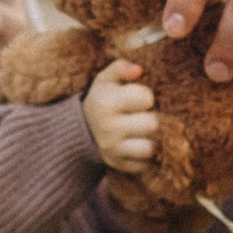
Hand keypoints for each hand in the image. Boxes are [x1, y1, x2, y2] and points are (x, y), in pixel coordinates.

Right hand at [83, 57, 161, 174]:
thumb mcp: (106, 79)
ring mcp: (113, 149)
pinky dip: (145, 156)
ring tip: (145, 130)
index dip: (146, 96)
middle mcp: (109, 128)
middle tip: (144, 115)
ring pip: (149, 148)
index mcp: (106, 103)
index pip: (145, 97)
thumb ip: (121, 67)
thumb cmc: (102, 98)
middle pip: (151, 124)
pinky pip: (144, 164)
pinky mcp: (118, 164)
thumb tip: (138, 70)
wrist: (81, 128)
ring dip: (151, 138)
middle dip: (151, 117)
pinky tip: (138, 143)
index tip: (140, 98)